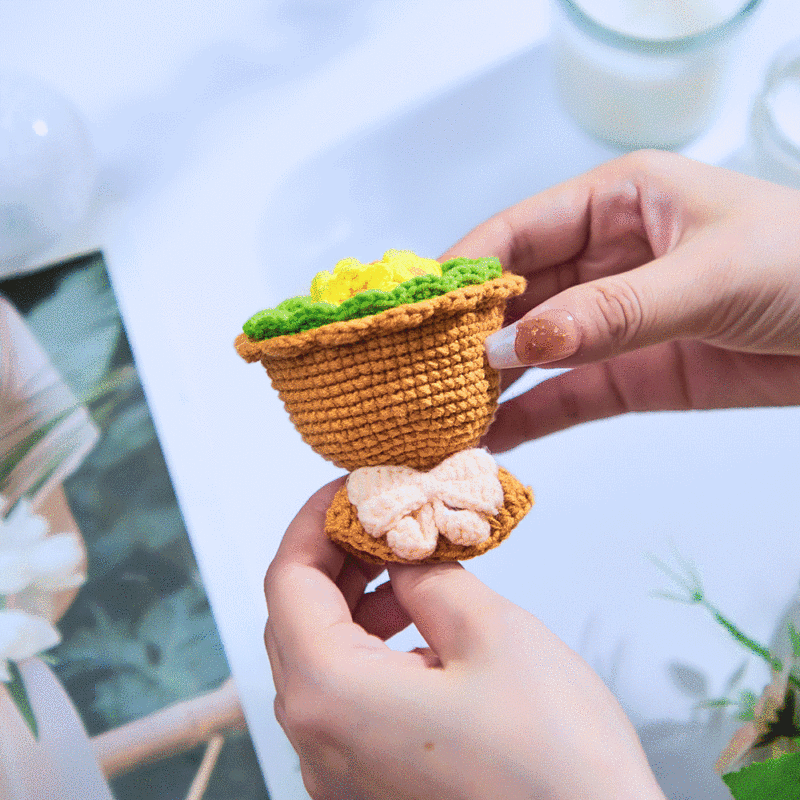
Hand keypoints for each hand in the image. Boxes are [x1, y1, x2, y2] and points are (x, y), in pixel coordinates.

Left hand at [264, 481, 665, 799]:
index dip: (315, 523)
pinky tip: (420, 635)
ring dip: (355, 606)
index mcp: (331, 695)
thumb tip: (402, 552)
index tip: (351, 491)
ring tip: (409, 574)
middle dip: (338, 560)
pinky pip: (345, 702)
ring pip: (319, 661)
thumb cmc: (556, 761)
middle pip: (297, 621)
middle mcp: (318, 742)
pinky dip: (369, 652)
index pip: (288, 581)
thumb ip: (429, 578)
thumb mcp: (491, 632)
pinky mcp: (368, 790)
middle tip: (385, 523)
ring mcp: (339, 775)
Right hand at [441, 150, 799, 450]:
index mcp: (614, 203)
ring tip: (437, 416)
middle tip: (413, 377)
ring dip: (487, 383)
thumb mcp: (707, 274)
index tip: (413, 313)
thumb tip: (512, 346)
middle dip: (464, 337)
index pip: (515, 233)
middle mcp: (602, 259)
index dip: (461, 271)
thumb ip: (610, 312)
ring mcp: (612, 322)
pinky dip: (528, 419)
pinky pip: (567, 397)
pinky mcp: (632, 376)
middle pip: (512, 299)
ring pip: (532, 352)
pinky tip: (487, 441)